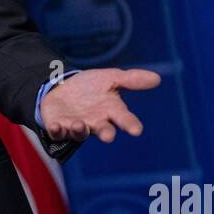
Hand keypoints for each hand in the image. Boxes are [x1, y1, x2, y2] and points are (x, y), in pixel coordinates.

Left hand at [38, 68, 161, 142]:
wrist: (63, 88)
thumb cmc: (90, 86)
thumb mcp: (110, 78)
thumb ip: (131, 79)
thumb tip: (157, 78)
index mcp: (111, 111)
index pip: (124, 118)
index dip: (130, 124)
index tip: (137, 130)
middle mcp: (95, 122)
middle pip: (103, 130)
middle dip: (106, 133)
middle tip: (108, 136)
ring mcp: (77, 126)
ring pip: (79, 133)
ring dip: (79, 130)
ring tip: (78, 124)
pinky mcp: (58, 127)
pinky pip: (57, 133)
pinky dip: (56, 131)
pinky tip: (55, 126)